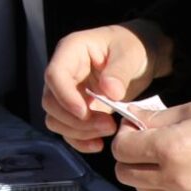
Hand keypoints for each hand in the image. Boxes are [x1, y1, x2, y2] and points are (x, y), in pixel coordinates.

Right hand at [44, 20, 171, 152]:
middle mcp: (64, 72)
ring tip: (108, 130)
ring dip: (78, 131)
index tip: (86, 112)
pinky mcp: (76, 110)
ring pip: (55, 119)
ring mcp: (67, 92)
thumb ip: (119, 71)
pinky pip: (66, 130)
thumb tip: (110, 92)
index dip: (65, 97)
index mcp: (71, 51)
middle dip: (76, 119)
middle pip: (51, 101)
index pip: (55, 75)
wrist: (140, 57)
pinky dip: (79, 141)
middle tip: (107, 125)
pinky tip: (99, 144)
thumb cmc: (132, 47)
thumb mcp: (129, 53)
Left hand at [110, 99, 190, 190]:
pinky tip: (181, 174)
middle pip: (125, 174)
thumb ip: (156, 118)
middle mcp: (172, 178)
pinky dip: (163, 189)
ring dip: (146, 175)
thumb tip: (129, 119)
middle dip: (129, 158)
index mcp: (170, 148)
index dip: (123, 137)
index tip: (134, 129)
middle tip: (145, 145)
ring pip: (142, 190)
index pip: (121, 149)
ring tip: (167, 159)